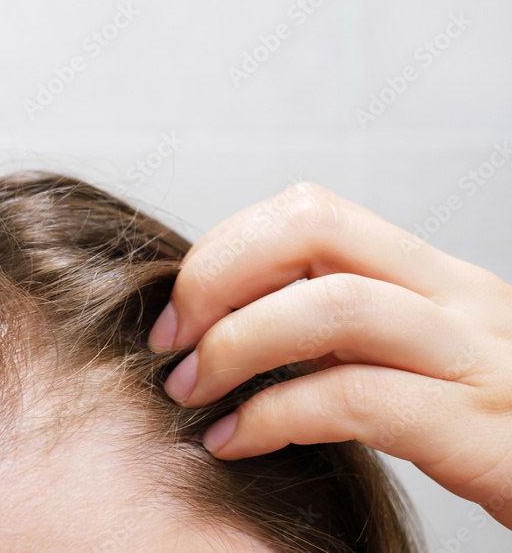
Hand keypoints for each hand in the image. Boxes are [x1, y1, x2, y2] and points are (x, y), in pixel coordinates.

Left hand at [148, 183, 511, 527]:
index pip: (308, 211)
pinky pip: (355, 400)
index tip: (177, 310)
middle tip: (171, 340)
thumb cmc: (472, 423)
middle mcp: (456, 295)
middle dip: (218, 277)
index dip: (224, 250)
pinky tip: (232, 441)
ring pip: (333, 307)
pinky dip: (271, 418)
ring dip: (235, 347)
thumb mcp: (408, 356)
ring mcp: (474, 356)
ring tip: (189, 391)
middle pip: (313, 228)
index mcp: (428, 273)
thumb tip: (223, 320)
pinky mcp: (480, 429)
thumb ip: (334, 330)